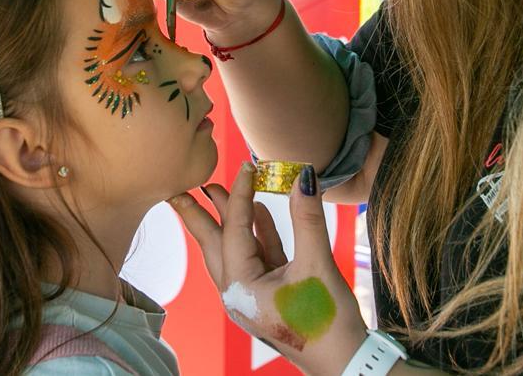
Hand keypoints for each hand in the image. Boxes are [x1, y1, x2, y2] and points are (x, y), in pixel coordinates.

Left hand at [169, 163, 366, 374]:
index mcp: (240, 287)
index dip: (238, 194)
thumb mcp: (316, 265)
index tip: (244, 166)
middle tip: (178, 188)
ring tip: (214, 193)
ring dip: (228, 222)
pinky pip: (256, 260)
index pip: (234, 230)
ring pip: (232, 251)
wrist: (344, 362)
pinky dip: (256, 236)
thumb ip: (307, 219)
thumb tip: (304, 176)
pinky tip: (260, 213)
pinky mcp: (268, 296)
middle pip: (213, 244)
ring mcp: (251, 295)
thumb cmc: (326, 320)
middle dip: (198, 215)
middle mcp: (237, 292)